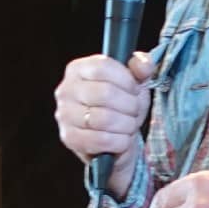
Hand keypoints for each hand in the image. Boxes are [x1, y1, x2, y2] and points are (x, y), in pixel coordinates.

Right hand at [54, 52, 155, 194]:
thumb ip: (141, 67)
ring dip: (127, 124)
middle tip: (135, 110)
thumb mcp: (133, 81)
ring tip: (130, 124)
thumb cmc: (119, 105)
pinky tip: (123, 139)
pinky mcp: (70, 138)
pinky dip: (120, 141)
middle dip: (130, 105)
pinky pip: (101, 140)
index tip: (135, 90)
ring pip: (105, 119)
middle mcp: (67, 90)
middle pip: (105, 93)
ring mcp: (65, 115)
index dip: (126, 80)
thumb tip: (143, 65)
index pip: (102, 67)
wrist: (110, 137)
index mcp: (78, 69)